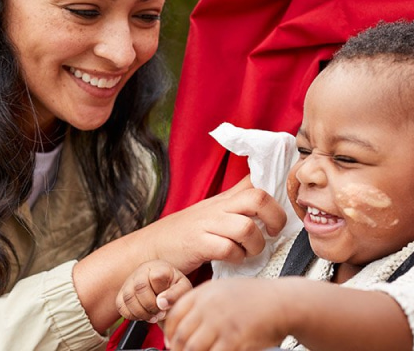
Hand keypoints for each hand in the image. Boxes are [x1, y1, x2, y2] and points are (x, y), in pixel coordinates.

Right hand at [116, 260, 191, 322]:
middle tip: (159, 313)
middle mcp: (142, 270)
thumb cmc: (175, 287)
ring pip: (128, 297)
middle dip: (150, 306)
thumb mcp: (183, 289)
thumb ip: (176, 294)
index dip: (161, 294)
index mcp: (160, 267)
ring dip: (141, 313)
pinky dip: (131, 315)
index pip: (156, 277)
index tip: (166, 303)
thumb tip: (161, 303)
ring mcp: (130, 280)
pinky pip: (120, 305)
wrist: (164, 287)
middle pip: (139, 287)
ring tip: (152, 316)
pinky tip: (142, 315)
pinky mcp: (122, 292)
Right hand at [144, 178, 286, 274]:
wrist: (149, 247)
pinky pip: (228, 249)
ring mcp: (207, 224)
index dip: (276, 182)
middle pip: (258, 197)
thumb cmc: (184, 234)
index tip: (288, 196)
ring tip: (249, 251)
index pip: (254, 178)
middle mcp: (217, 207)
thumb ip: (235, 208)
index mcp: (223, 199)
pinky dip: (237, 257)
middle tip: (273, 231)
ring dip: (255, 244)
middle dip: (275, 217)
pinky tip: (233, 259)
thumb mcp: (211, 214)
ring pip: (247, 227)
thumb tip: (266, 206)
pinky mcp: (198, 244)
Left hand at [164, 278, 289, 350]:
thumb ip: (204, 302)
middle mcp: (209, 306)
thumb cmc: (257, 297)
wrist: (283, 302)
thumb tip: (185, 321)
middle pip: (181, 333)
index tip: (171, 341)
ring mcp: (220, 323)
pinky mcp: (233, 339)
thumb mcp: (224, 289)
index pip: (175, 313)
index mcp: (204, 292)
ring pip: (193, 348)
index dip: (169, 331)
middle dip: (178, 348)